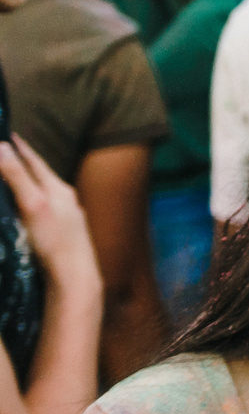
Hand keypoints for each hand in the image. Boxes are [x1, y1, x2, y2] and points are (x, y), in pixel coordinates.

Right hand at [0, 137, 96, 289]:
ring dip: (31, 183)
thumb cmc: (54, 241)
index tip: (7, 135)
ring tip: (19, 176)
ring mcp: (70, 217)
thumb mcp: (32, 205)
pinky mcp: (67, 235)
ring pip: (46, 193)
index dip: (20, 148)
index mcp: (59, 189)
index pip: (35, 161)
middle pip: (42, 176)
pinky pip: (48, 210)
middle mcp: (68, 200)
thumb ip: (18, 176)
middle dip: (25, 164)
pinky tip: (32, 210)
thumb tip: (1, 146)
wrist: (76, 278)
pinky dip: (36, 202)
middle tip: (10, 151)